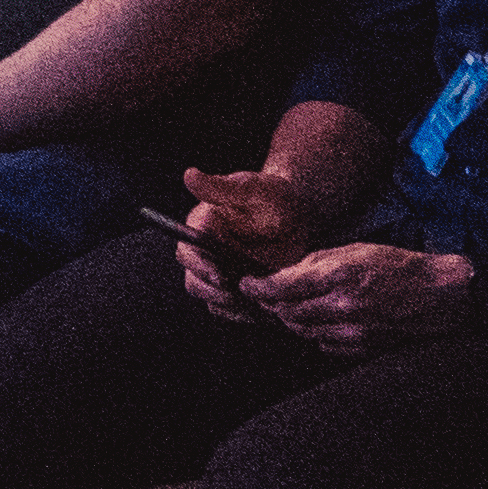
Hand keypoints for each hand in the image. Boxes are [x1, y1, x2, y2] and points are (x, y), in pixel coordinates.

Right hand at [166, 166, 314, 320]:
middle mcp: (206, 251)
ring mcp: (223, 271)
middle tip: (238, 296)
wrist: (299, 216)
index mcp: (202, 226)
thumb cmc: (274, 197)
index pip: (188, 251)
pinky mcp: (239, 287)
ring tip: (254, 305)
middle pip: (194, 280)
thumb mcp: (253, 189)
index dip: (199, 267)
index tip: (220, 277)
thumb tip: (189, 175)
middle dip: (212, 292)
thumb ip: (222, 186)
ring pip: (210, 299)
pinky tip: (262, 309)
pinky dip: (242, 314)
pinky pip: (231, 309)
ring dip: (228, 306)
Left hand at [229, 241, 479, 355]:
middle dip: (272, 305)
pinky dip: (316, 334)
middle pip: (287, 313)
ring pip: (304, 332)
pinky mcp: (365, 348)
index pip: (282, 288)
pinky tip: (320, 321)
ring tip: (292, 307)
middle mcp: (344, 307)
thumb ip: (313, 264)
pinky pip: (325, 345)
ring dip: (292, 320)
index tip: (246, 285)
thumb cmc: (396, 266)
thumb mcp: (352, 250)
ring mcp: (356, 332)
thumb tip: (281, 277)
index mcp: (338, 276)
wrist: (440, 295)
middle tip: (266, 296)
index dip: (257, 288)